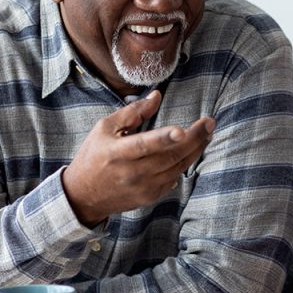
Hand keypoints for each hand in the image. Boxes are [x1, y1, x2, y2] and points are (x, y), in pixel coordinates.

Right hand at [62, 90, 214, 225]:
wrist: (83, 195)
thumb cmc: (94, 156)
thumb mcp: (105, 128)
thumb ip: (132, 112)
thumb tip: (157, 96)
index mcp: (116, 153)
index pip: (143, 145)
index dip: (164, 138)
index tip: (183, 130)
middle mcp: (131, 173)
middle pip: (168, 156)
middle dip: (193, 139)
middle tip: (209, 123)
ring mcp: (142, 188)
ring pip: (176, 168)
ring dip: (195, 150)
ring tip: (207, 134)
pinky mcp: (149, 197)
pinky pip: (174, 179)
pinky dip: (184, 164)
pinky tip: (192, 151)